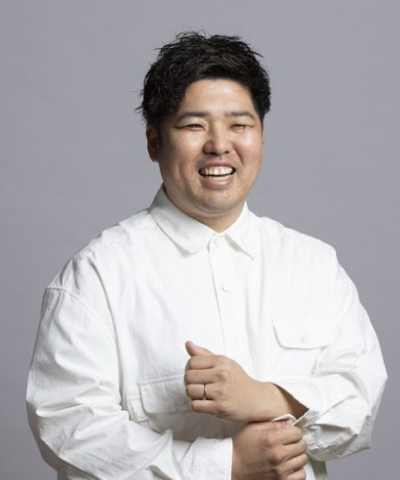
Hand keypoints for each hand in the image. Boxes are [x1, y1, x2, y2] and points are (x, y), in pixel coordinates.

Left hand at [184, 341, 307, 422]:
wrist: (257, 399)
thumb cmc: (238, 380)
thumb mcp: (225, 363)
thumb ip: (205, 354)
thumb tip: (188, 344)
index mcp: (221, 361)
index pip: (192, 362)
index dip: (189, 368)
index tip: (195, 373)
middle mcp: (221, 374)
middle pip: (188, 376)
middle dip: (188, 382)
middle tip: (197, 385)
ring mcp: (221, 392)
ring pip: (190, 391)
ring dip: (192, 394)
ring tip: (200, 394)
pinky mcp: (220, 407)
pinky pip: (195, 405)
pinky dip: (197, 405)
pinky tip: (204, 402)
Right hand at [232, 419, 307, 479]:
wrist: (232, 468)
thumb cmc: (241, 447)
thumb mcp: (252, 429)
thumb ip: (272, 423)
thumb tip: (290, 421)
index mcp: (271, 439)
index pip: (297, 432)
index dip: (294, 430)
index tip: (289, 432)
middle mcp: (278, 455)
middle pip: (302, 445)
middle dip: (297, 441)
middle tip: (289, 442)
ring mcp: (280, 470)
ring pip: (303, 459)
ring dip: (298, 455)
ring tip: (290, 453)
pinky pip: (301, 475)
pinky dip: (298, 470)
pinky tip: (291, 466)